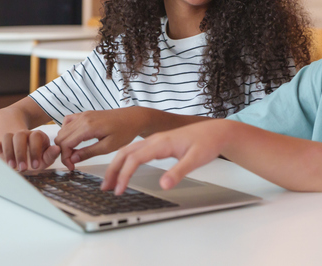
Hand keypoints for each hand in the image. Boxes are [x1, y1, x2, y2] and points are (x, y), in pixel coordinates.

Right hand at [0, 129, 59, 171]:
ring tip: (12, 167)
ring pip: (6, 137)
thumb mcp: (45, 156)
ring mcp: (10, 138)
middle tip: (23, 168)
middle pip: (19, 135)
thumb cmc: (36, 156)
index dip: (35, 150)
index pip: (35, 136)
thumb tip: (57, 149)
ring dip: (8, 152)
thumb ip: (51, 154)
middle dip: (21, 152)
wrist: (23, 152)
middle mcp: (22, 134)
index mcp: (35, 135)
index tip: (36, 166)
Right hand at [55, 108, 145, 170]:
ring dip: (65, 143)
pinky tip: (75, 139)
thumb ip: (88, 152)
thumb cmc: (126, 131)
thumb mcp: (108, 146)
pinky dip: (67, 132)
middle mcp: (83, 118)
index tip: (71, 167)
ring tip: (75, 153)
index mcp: (88, 126)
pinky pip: (69, 121)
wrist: (135, 118)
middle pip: (61, 136)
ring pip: (63, 130)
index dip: (65, 157)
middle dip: (63, 152)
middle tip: (73, 162)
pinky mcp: (86, 114)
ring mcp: (84, 114)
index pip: (65, 143)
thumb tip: (72, 159)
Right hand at [101, 121, 231, 194]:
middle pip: (125, 152)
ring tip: (110, 181)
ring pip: (129, 150)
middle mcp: (155, 139)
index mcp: (162, 142)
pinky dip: (126, 160)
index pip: (134, 158)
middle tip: (105, 187)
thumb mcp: (196, 159)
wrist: (217, 131)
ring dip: (117, 165)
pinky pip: (136, 150)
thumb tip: (164, 185)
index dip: (124, 174)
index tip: (119, 190)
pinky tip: (125, 169)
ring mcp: (156, 140)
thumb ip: (179, 172)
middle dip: (113, 169)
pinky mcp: (159, 143)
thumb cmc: (208, 142)